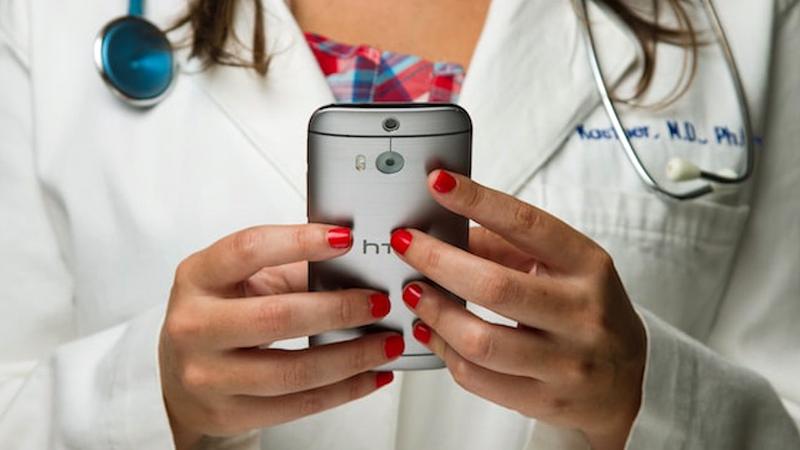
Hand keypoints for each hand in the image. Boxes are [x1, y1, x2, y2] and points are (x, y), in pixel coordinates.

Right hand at [160, 225, 403, 449]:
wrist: (180, 374)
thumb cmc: (219, 314)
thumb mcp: (241, 280)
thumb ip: (292, 269)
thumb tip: (356, 267)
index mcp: (197, 277)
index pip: (248, 249)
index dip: (300, 242)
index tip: (345, 238)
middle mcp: (194, 326)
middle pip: (278, 317)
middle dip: (339, 309)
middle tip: (380, 302)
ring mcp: (207, 375)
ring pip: (293, 370)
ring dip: (352, 357)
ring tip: (386, 342)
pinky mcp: (228, 413)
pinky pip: (298, 405)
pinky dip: (344, 390)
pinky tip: (371, 376)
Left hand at [391, 171, 645, 449]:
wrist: (626, 381)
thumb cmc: (586, 310)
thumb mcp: (563, 268)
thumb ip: (506, 246)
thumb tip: (442, 230)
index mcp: (588, 266)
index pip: (528, 225)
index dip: (478, 201)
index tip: (438, 183)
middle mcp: (582, 314)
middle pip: (494, 287)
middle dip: (437, 261)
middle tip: (406, 245)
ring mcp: (565, 363)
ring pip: (479, 341)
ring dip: (434, 312)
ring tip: (412, 291)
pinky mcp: (544, 400)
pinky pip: (477, 378)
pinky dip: (443, 350)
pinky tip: (430, 330)